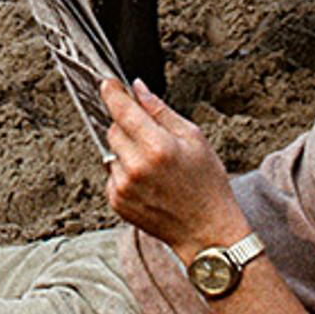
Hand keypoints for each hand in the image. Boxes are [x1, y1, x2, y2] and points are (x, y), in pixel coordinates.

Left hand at [100, 78, 246, 253]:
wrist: (206, 229)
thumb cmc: (207, 184)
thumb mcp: (194, 138)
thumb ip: (161, 111)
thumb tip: (138, 89)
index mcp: (157, 146)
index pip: (122, 110)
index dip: (112, 93)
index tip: (107, 84)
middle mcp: (135, 167)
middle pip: (113, 129)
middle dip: (127, 126)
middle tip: (152, 137)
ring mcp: (123, 186)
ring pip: (110, 151)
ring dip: (126, 150)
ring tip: (154, 164)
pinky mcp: (116, 201)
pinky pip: (111, 173)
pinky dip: (124, 171)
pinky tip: (148, 181)